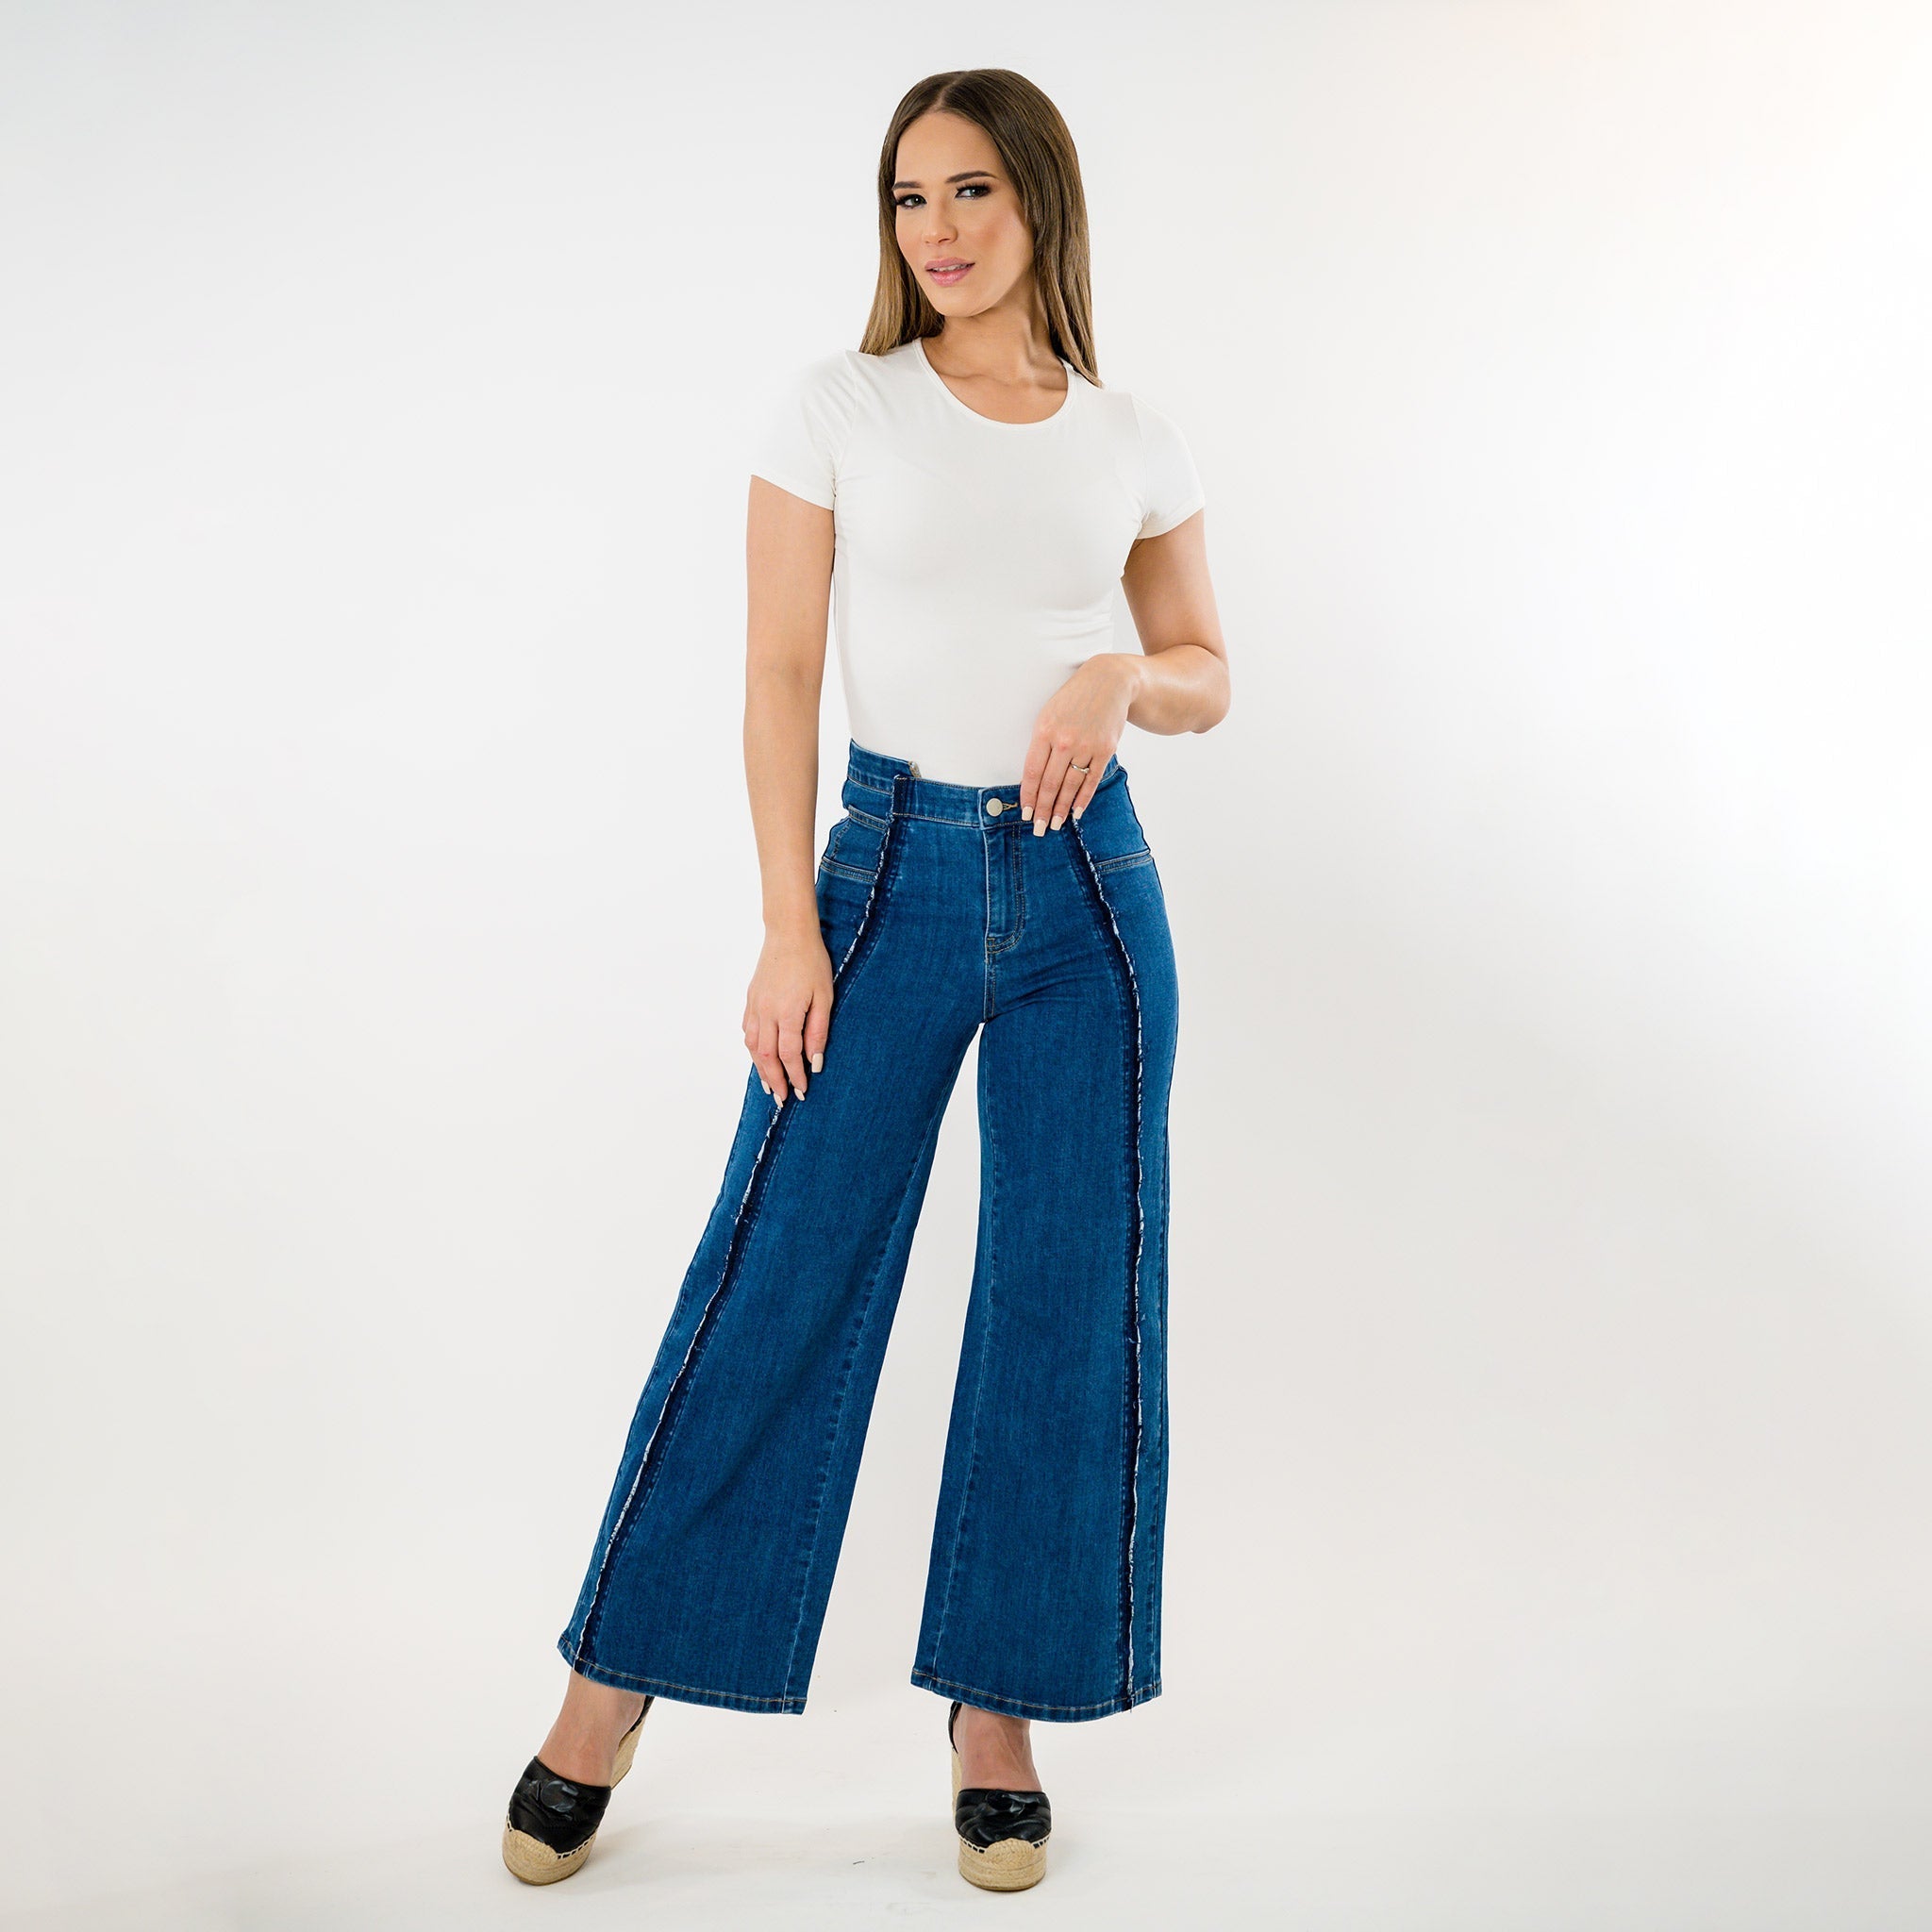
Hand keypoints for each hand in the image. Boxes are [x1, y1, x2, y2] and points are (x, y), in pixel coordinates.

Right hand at [742, 922, 830, 1106]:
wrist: (788, 934)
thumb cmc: (812, 962)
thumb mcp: (824, 997)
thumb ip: (818, 1031)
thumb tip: (815, 1062)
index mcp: (787, 1014)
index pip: (790, 1055)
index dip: (795, 1077)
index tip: (802, 1092)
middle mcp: (766, 1013)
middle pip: (766, 1057)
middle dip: (775, 1081)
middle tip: (783, 1100)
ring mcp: (755, 1006)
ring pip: (752, 1046)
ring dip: (760, 1069)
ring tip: (769, 1086)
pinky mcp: (750, 999)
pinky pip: (747, 1030)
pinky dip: (751, 1049)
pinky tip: (758, 1057)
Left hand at [1020, 654, 1137, 834]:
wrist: (1110, 681)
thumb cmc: (1073, 699)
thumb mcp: (1049, 714)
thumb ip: (1041, 743)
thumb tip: (1034, 778)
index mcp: (1044, 730)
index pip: (1032, 772)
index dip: (1028, 796)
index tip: (1026, 813)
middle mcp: (1065, 740)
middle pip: (1050, 784)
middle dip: (1043, 810)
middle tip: (1039, 829)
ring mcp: (1087, 746)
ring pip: (1070, 786)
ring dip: (1061, 809)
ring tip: (1055, 824)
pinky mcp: (1106, 749)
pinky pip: (1092, 780)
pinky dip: (1083, 799)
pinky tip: (1075, 812)